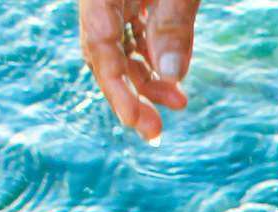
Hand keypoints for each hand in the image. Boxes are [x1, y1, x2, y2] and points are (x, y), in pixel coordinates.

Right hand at [78, 0, 200, 141]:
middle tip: (154, 132)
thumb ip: (172, 23)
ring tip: (178, 102)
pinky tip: (172, 79)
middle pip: (105, 52)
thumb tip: (171, 75)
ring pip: (122, 49)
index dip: (114, 86)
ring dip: (147, 81)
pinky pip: (136, 35)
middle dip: (130, 94)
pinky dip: (154, 61)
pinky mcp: (134, 0)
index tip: (133, 121)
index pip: (98, 43)